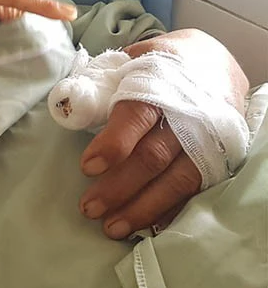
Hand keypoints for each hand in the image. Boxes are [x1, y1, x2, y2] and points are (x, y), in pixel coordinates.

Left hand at [77, 29, 248, 239]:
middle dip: (119, 186)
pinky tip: (148, 227)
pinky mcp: (217, 160)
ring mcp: (206, 141)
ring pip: (176, 181)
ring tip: (111, 227)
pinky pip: (195, 192)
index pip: (137, 116)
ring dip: (141, 208)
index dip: (113, 143)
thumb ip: (103, 82)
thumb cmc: (161, 67)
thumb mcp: (132, 60)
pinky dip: (170, 211)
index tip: (88, 167)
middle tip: (89, 207)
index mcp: (161, 85)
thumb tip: (70, 105)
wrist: (215, 63)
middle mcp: (188, 116)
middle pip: (153, 156)